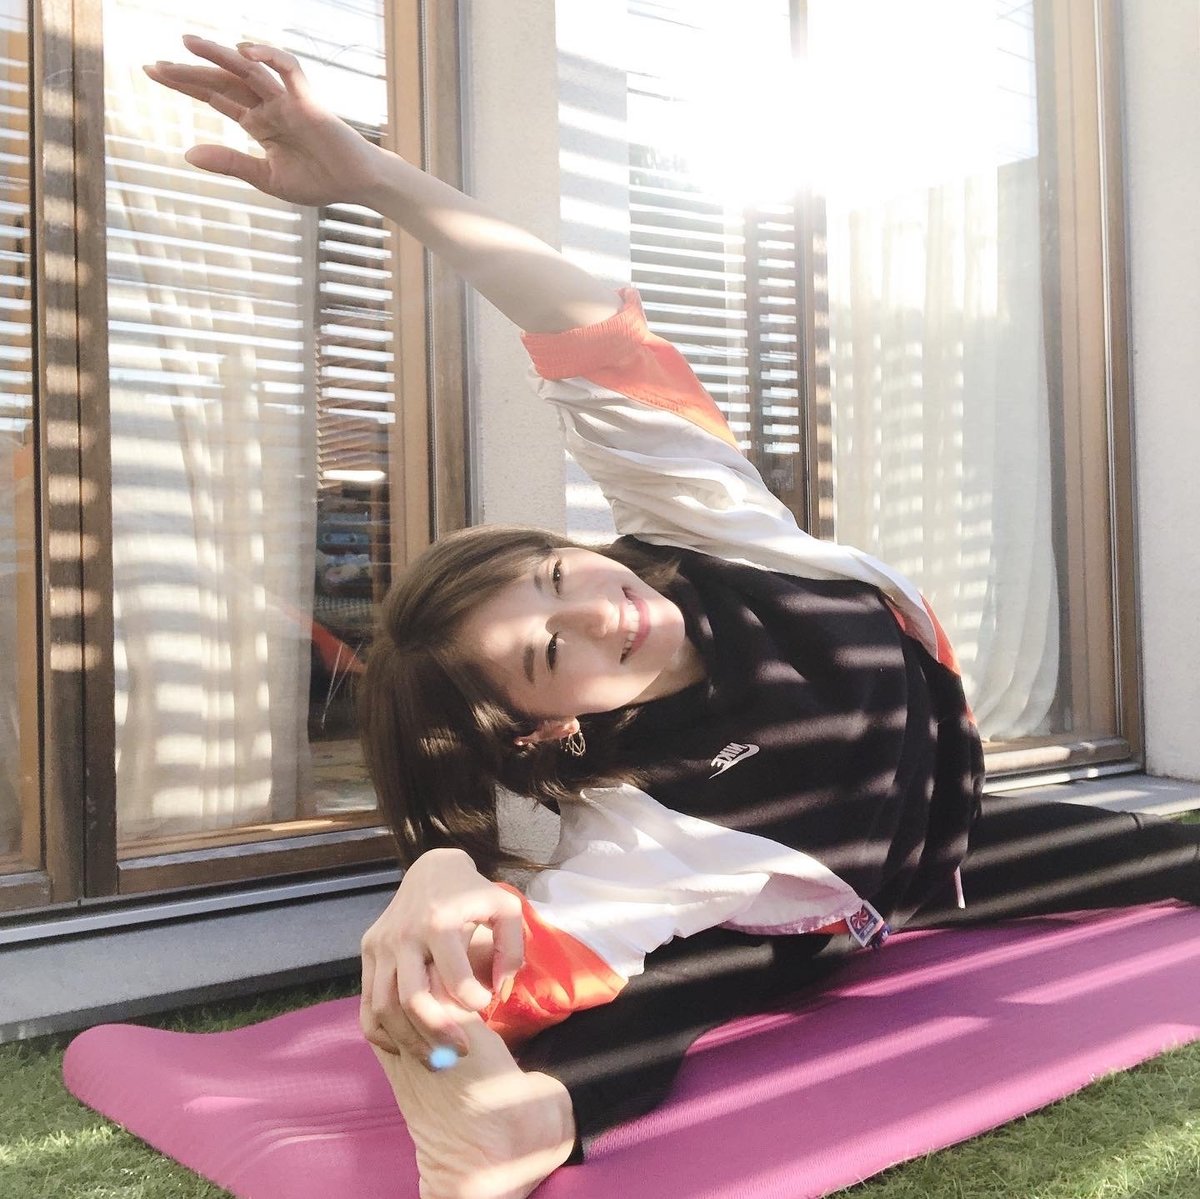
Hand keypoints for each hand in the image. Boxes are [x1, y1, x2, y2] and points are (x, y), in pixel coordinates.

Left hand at [143, 35, 384, 206]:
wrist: (356, 185)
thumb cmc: (319, 181)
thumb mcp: (267, 178)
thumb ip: (230, 163)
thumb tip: (186, 153)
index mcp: (259, 122)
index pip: (215, 96)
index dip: (185, 83)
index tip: (153, 70)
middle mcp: (269, 105)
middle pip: (223, 80)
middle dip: (191, 71)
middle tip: (155, 65)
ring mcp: (287, 99)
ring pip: (249, 69)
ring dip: (219, 55)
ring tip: (188, 42)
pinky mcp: (308, 99)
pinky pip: (288, 68)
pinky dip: (268, 56)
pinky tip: (243, 51)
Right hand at [359, 848, 524, 1062]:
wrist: (432, 870)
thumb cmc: (473, 892)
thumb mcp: (504, 908)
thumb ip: (511, 949)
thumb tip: (499, 991)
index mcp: (439, 922)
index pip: (453, 977)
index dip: (472, 1001)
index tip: (486, 1007)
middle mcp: (404, 934)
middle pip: (412, 999)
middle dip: (437, 1033)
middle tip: (462, 1051)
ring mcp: (381, 944)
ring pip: (384, 1007)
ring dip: (409, 1040)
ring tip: (436, 1059)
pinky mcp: (368, 950)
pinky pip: (366, 1002)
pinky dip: (380, 1031)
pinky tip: (403, 1046)